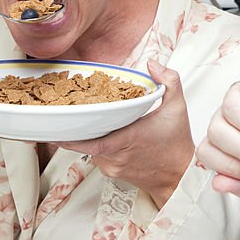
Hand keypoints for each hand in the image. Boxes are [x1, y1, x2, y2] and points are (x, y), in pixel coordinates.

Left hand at [54, 59, 193, 207]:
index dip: (71, 136)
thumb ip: (169, 81)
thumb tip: (153, 63)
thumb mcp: (178, 108)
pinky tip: (102, 133)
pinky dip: (95, 145)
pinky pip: (96, 157)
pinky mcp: (112, 172)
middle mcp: (116, 156)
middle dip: (75, 129)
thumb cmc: (177, 144)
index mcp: (128, 138)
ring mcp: (112, 166)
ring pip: (89, 150)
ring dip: (87, 136)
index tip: (59, 125)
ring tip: (85, 119)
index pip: (92, 141)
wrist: (180, 176)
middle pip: (84, 143)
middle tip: (64, 114)